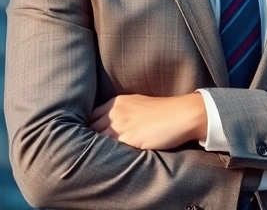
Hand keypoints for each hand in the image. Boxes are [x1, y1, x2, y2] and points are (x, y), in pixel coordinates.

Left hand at [88, 93, 207, 149]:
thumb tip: (110, 125)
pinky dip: (106, 156)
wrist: (181, 115)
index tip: (88, 137)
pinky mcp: (128, 140)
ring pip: (97, 140)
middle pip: (90, 128)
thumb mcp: (138, 103)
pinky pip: (110, 150)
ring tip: (91, 160)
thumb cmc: (163, 111)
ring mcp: (120, 126)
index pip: (90, 116)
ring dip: (95, 150)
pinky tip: (104, 163)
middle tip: (85, 151)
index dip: (89, 128)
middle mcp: (115, 113)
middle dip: (88, 139)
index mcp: (116, 102)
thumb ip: (121, 111)